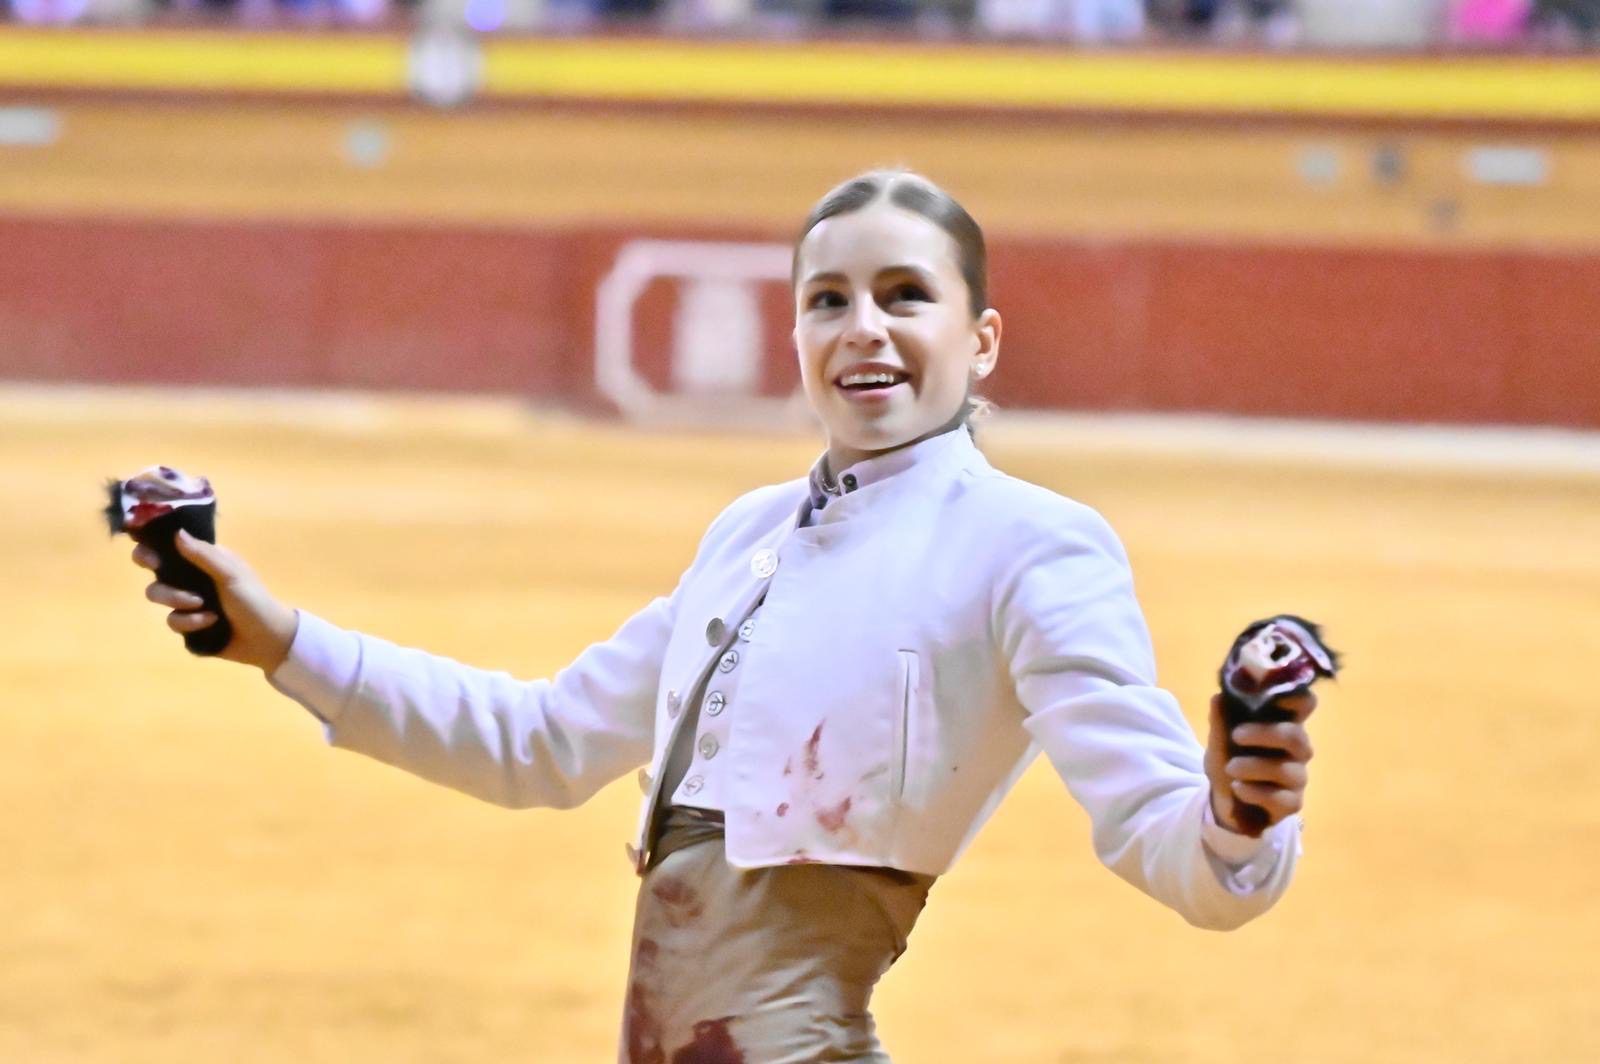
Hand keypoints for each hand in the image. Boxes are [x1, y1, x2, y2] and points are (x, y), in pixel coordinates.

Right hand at [134, 530, 298, 673]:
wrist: (265, 638)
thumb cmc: (253, 599)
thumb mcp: (231, 574)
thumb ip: (203, 555)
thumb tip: (177, 533)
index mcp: (203, 560)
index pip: (171, 547)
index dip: (153, 546)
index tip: (149, 552)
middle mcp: (191, 578)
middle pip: (155, 571)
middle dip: (154, 572)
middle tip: (157, 569)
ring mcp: (187, 602)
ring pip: (158, 595)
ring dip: (177, 599)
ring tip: (201, 605)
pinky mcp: (187, 624)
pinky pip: (172, 621)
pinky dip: (190, 622)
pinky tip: (210, 622)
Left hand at [1204, 691, 1315, 834]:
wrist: (1223, 799)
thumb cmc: (1230, 760)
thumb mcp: (1219, 740)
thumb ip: (1221, 720)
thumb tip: (1218, 697)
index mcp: (1282, 724)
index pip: (1303, 704)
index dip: (1295, 696)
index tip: (1271, 691)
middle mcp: (1296, 749)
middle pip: (1296, 736)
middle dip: (1265, 734)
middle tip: (1236, 736)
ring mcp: (1297, 777)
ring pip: (1285, 769)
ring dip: (1254, 767)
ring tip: (1230, 768)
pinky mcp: (1292, 803)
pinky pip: (1280, 798)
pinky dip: (1256, 792)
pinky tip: (1238, 788)